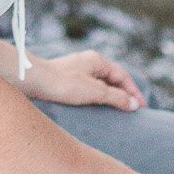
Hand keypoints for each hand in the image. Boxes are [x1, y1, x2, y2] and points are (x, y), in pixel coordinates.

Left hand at [28, 48, 145, 110]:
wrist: (32, 81)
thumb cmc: (63, 84)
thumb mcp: (95, 91)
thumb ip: (116, 97)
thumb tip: (134, 104)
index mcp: (97, 60)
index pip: (122, 76)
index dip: (133, 91)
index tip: (141, 107)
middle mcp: (87, 62)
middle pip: (111, 79)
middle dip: (123, 93)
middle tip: (131, 110)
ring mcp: (76, 70)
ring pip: (99, 84)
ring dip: (109, 96)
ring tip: (116, 112)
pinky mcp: (65, 80)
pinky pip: (87, 88)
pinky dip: (96, 97)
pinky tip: (94, 108)